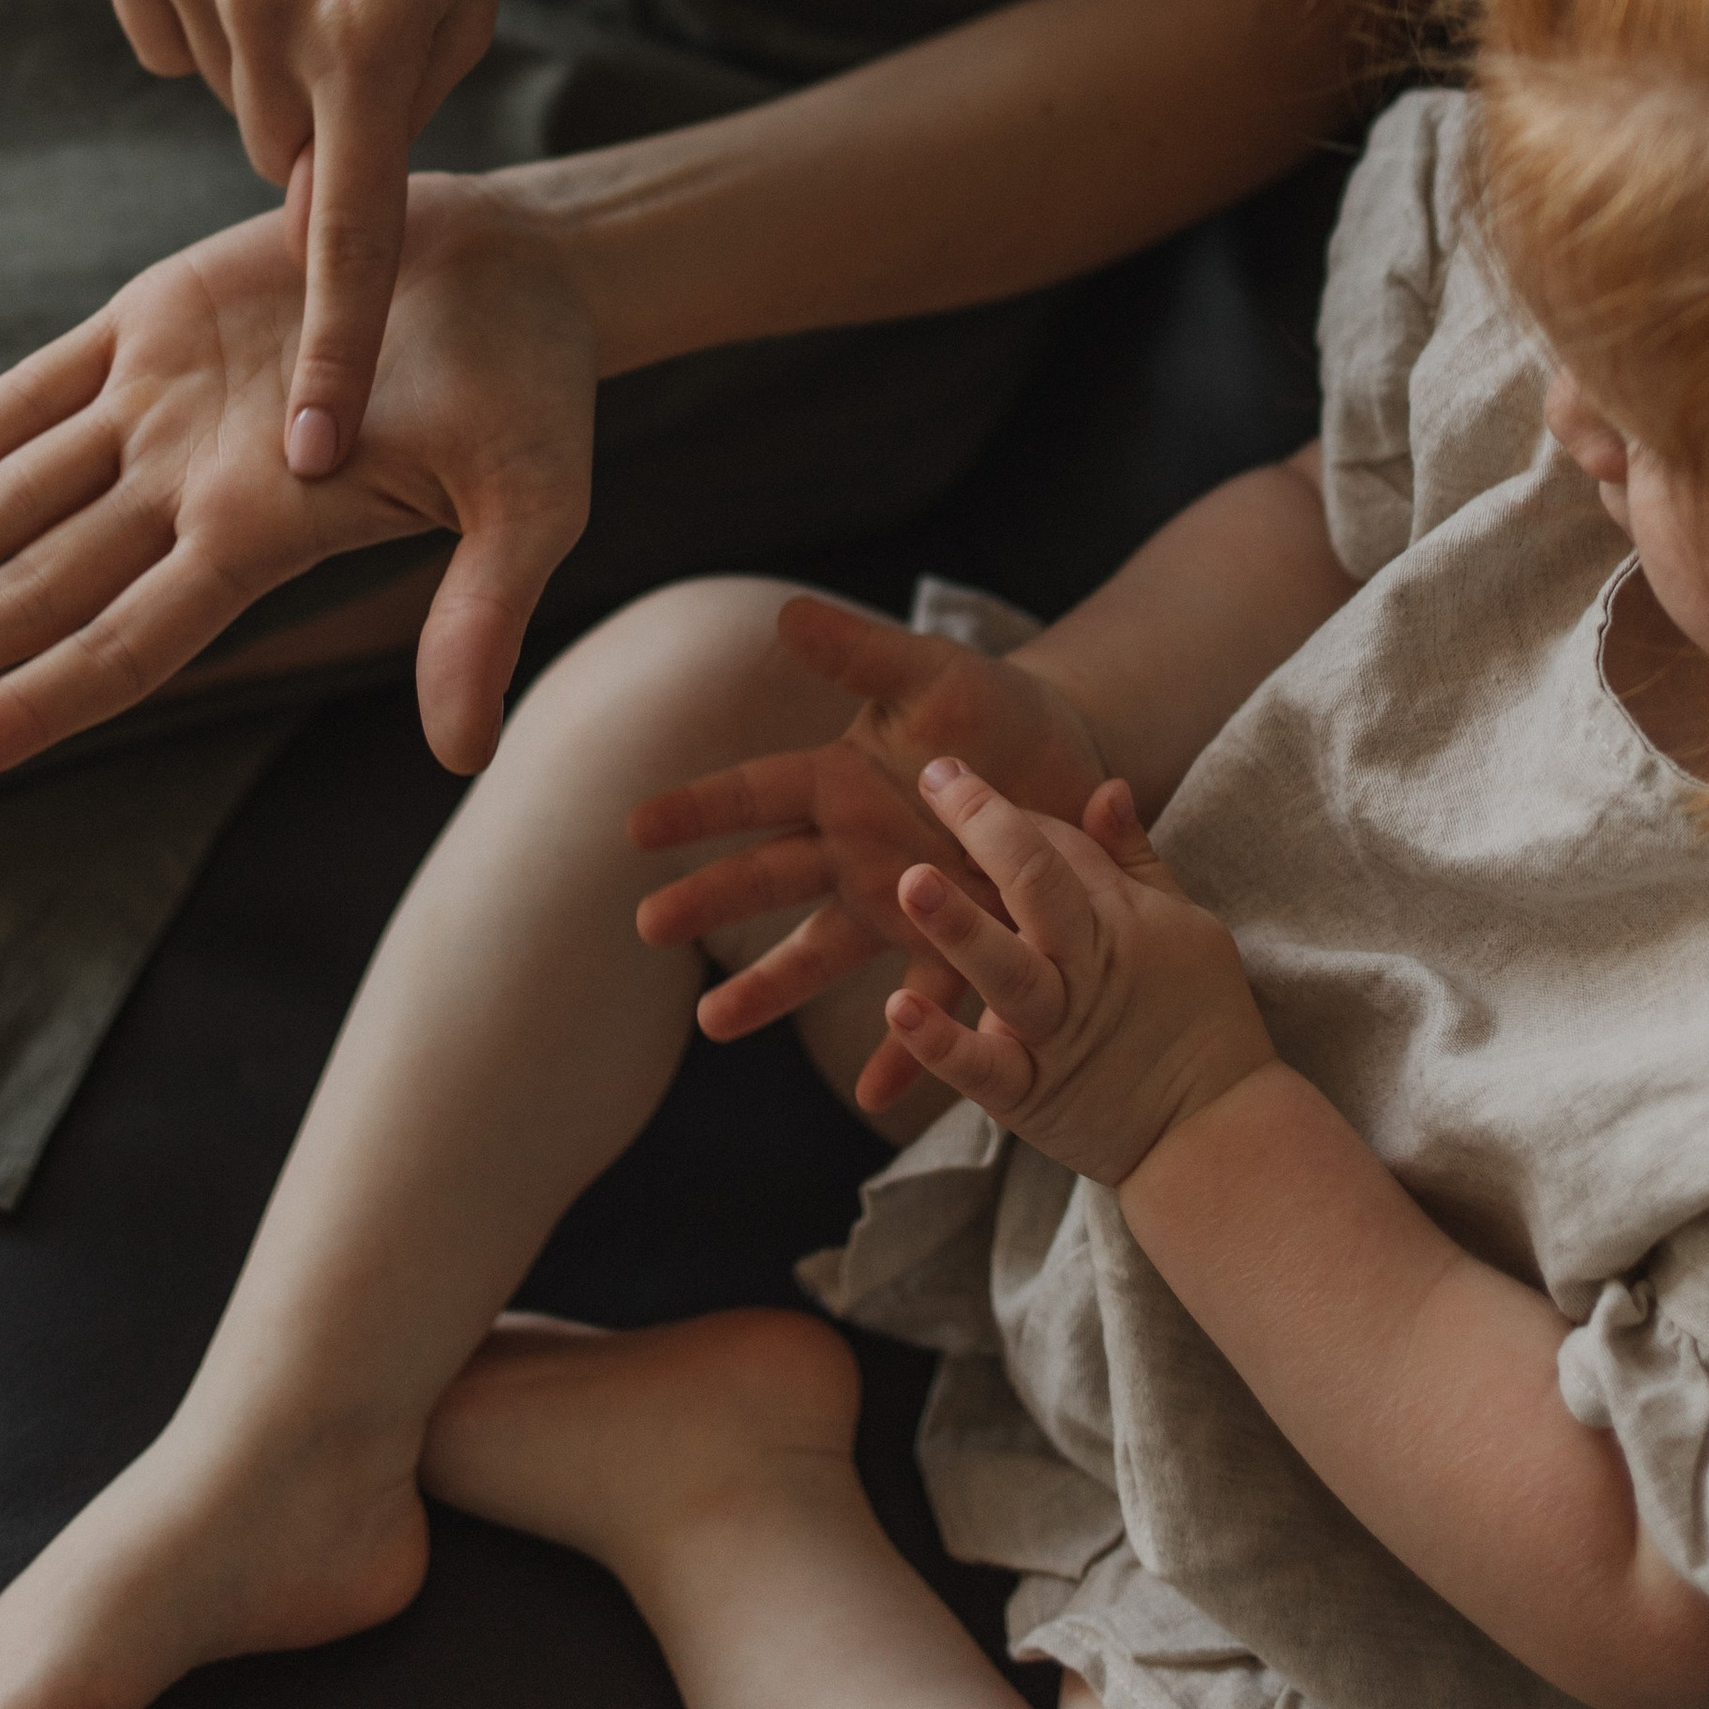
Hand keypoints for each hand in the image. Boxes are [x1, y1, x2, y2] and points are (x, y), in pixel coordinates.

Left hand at [0, 174, 597, 787]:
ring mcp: (170, 406)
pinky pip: (42, 389)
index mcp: (260, 539)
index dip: (17, 705)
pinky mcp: (164, 317)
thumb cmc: (538, 390)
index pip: (114, 648)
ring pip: (14, 501)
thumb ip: (483, 615)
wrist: (529, 269)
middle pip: (30, 592)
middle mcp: (194, 490)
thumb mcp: (534, 503)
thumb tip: (461, 752)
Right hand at [90, 0, 513, 481]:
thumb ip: (400, 111)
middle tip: (360, 8)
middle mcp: (278, 4)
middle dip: (318, 114)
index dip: (335, 351)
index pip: (352, 232)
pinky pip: (162, 29)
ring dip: (264, 48)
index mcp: (381, 35)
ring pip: (219, 89)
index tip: (312, 455)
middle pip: (277, 154)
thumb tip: (315, 203)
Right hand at [630, 597, 1108, 1108]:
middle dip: (711, 900)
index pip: (757, 791)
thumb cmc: (996, 708)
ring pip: (826, 953)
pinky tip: (876, 1095)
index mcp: (843, 780)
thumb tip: (783, 613)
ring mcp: (902, 904)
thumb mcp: (932, 676)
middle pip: (772, 877)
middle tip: (648, 925)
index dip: (700, 808)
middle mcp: (858, 848)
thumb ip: (861, 653)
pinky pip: (929, 1005)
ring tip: (715, 1025)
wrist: (1074, 758)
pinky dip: (907, 1051)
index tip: (634, 827)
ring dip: (773, 988)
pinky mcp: (962, 944)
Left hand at [882, 761, 1272, 1183]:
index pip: (1057, 847)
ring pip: (1005, 970)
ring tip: (911, 882)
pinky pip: (981, 1067)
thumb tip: (1107, 787)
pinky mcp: (1028, 1095)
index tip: (954, 777)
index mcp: (1119, 921)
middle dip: (986, 826)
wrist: (1218, 1136)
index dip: (1004, 811)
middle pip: (1037, 885)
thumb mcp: (1186, 924)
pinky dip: (941, 1042)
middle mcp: (1083, 969)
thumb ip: (1135, 859)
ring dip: (958, 927)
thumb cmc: (1202, 1019)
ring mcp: (1054, 1033)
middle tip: (935, 778)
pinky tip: (898, 1008)